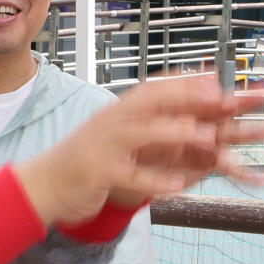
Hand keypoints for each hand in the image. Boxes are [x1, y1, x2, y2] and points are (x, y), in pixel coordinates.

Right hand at [16, 76, 263, 224]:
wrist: (45, 183)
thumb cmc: (87, 160)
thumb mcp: (115, 136)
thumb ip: (143, 124)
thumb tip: (179, 114)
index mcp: (118, 111)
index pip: (154, 88)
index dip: (185, 83)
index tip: (215, 79)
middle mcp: (111, 121)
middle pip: (150, 101)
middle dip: (185, 96)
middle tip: (217, 96)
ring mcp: (103, 145)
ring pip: (141, 132)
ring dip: (174, 131)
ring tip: (206, 135)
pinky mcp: (97, 172)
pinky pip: (129, 174)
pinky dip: (155, 180)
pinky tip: (178, 184)